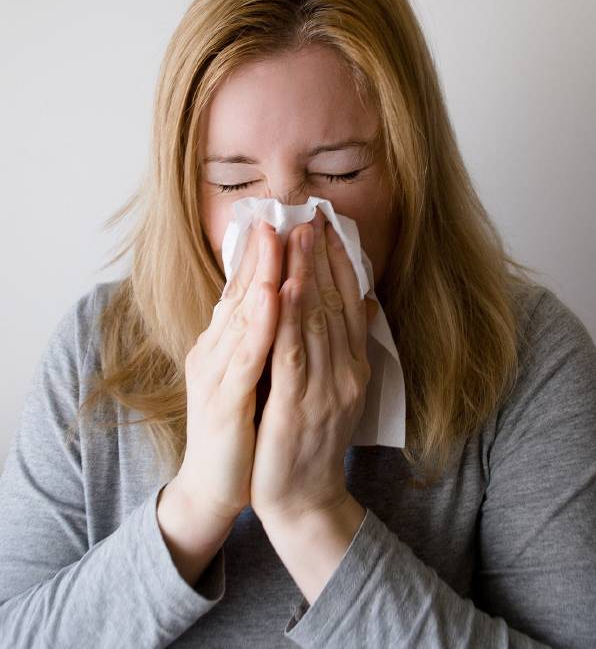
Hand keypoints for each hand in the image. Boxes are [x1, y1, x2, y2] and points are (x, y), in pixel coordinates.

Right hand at [174, 218, 281, 524]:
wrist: (216, 484)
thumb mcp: (258, 376)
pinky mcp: (223, 400)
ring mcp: (216, 374)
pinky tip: (272, 294)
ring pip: (242, 316)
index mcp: (225, 344)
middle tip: (285, 212)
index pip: (246, 291)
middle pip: (242, 293)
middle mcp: (215, 351)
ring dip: (262, 273)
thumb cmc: (242, 427)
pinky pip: (245, 356)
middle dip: (267, 252)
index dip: (265, 255)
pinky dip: (260, 323)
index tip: (286, 219)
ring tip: (279, 237)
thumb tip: (293, 305)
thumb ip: (272, 340)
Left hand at [250, 209, 376, 523]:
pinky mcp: (297, 408)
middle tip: (313, 215)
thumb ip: (347, 347)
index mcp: (353, 367)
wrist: (304, 498)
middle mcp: (345, 373)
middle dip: (322, 257)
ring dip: (308, 275)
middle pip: (335, 305)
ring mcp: (324, 390)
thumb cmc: (312, 440)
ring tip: (300, 236)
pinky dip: (290, 319)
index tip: (328, 226)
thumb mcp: (338, 389)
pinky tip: (285, 288)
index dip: (339, 263)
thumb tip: (360, 303)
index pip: (349, 304)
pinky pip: (293, 354)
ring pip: (316, 322)